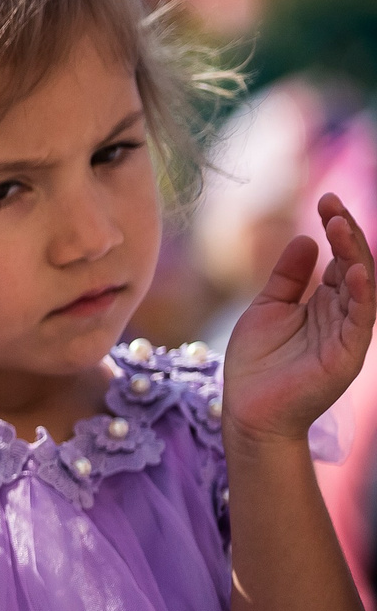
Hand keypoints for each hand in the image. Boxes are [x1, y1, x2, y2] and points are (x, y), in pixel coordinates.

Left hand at [223, 194, 374, 445]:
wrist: (249, 410)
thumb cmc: (256, 364)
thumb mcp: (267, 309)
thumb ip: (288, 277)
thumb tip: (306, 238)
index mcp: (324, 302)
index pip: (339, 257)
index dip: (336, 228)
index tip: (325, 200)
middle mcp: (341, 313)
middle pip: (354, 264)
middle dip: (347, 233)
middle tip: (332, 204)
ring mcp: (347, 332)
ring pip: (361, 286)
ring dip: (354, 254)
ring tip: (340, 226)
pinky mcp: (348, 353)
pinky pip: (361, 318)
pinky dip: (360, 292)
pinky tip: (351, 270)